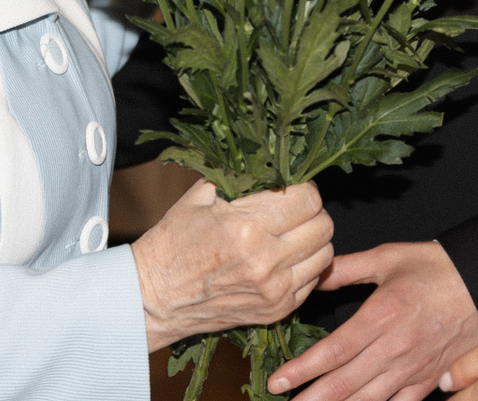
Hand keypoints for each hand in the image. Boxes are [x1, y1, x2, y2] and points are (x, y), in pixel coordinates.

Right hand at [131, 180, 334, 352]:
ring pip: (324, 255)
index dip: (304, 189)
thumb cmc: (172, 244)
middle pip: (323, 226)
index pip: (308, 199)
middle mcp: (265, 261)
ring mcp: (273, 290)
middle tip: (294, 211)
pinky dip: (304, 268)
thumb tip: (274, 166)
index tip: (292, 189)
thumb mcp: (200, 197)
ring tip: (290, 236)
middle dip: (312, 213)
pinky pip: (312, 282)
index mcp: (247, 227)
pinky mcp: (275, 311)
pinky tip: (283, 261)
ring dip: (312, 241)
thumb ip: (240, 179)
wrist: (152, 299)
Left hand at [268, 240, 477, 400]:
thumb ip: (347, 268)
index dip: (302, 370)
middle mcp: (396, 348)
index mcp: (383, 315)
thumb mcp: (389, 257)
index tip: (277, 381)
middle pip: (345, 383)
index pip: (334, 351)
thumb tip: (314, 274)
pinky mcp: (430, 381)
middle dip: (311, 398)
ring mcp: (414, 369)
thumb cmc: (438, 267)